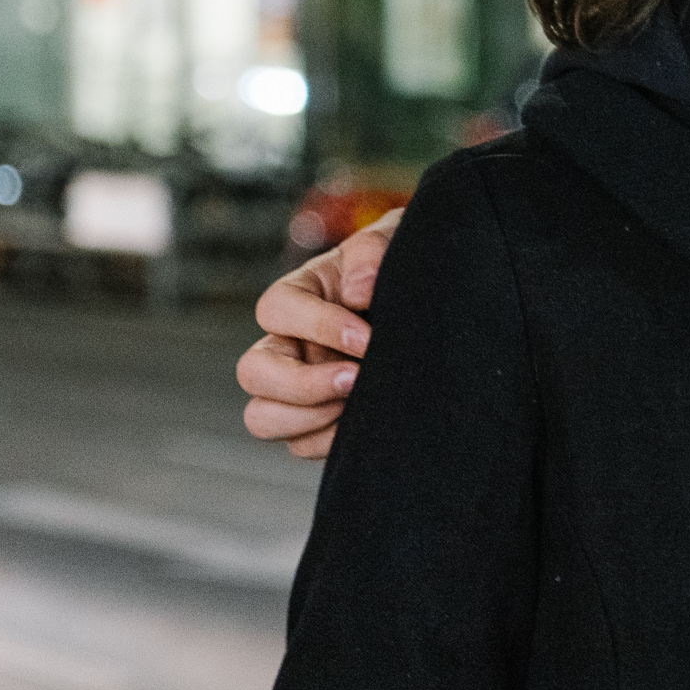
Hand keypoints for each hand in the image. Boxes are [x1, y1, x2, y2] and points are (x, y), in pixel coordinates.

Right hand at [237, 211, 399, 458]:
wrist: (436, 307)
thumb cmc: (403, 270)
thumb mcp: (392, 244)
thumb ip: (372, 253)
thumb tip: (357, 290)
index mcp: (300, 296)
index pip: (276, 308)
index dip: (316, 325)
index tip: (366, 337)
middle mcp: (288, 344)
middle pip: (253, 372)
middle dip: (302, 383)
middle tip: (357, 379)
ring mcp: (298, 386)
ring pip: (262, 417)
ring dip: (307, 418)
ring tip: (357, 405)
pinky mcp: (318, 420)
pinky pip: (301, 445)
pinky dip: (331, 441)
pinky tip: (369, 422)